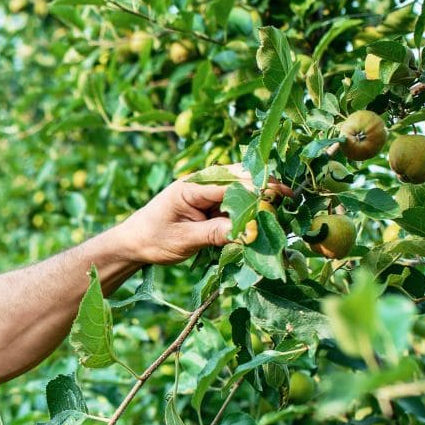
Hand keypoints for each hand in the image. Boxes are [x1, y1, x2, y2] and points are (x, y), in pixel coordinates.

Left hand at [107, 164, 291, 265]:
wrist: (133, 243)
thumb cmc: (152, 239)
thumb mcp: (183, 239)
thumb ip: (214, 234)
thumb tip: (246, 233)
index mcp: (191, 187)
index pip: (231, 185)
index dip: (257, 190)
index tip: (281, 198)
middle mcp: (201, 185)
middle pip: (240, 181)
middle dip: (265, 188)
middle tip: (292, 199)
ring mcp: (206, 194)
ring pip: (240, 192)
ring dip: (259, 200)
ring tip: (284, 208)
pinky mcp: (209, 206)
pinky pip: (233, 205)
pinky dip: (248, 212)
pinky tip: (264, 219)